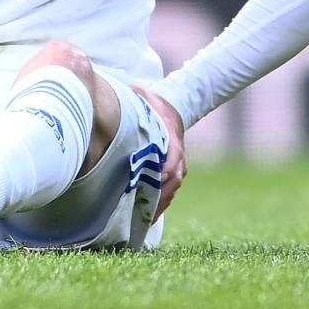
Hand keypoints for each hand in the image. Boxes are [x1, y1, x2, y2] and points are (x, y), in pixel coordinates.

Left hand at [131, 85, 186, 218]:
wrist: (170, 113)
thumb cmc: (154, 107)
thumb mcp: (147, 99)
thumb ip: (139, 95)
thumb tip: (130, 89)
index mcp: (172, 138)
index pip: (173, 159)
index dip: (164, 172)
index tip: (154, 182)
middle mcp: (178, 155)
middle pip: (173, 180)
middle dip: (160, 195)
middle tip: (145, 209)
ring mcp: (178, 166)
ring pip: (172, 189)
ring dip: (159, 203)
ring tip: (144, 220)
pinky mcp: (174, 174)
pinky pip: (169, 192)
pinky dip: (159, 204)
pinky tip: (147, 217)